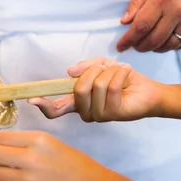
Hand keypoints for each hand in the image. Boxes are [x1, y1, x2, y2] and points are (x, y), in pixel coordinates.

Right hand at [29, 57, 165, 121]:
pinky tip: (127, 73)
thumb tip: (69, 71)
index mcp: (77, 103)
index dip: (43, 105)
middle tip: (106, 68)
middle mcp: (85, 112)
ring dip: (111, 71)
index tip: (32, 99)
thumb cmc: (122, 79)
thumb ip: (85, 67)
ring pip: (96, 86)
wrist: (148, 90)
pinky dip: (121, 73)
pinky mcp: (114, 113)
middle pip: (78, 89)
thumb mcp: (101, 65)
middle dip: (93, 71)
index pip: (56, 110)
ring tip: (121, 71)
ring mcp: (99, 115)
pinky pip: (112, 86)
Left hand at [117, 0, 180, 52]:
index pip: (141, 26)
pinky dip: (172, 47)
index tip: (121, 47)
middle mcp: (177, 11)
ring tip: (147, 45)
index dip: (129, 39)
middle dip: (140, 46)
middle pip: (154, 39)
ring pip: (170, 44)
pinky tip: (164, 43)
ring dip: (155, 49)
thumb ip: (136, 2)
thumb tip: (124, 22)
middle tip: (134, 45)